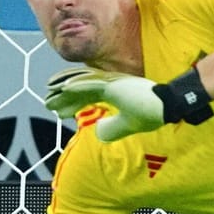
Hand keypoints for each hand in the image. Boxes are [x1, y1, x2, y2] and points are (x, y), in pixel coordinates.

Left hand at [45, 67, 167, 141]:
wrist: (166, 107)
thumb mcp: (127, 126)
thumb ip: (113, 128)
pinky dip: (77, 85)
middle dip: (62, 96)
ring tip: (49, 93)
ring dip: (64, 88)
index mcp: (113, 91)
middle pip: (80, 87)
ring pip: (82, 83)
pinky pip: (91, 84)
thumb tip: (98, 131)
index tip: (59, 113)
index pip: (87, 95)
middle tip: (47, 104)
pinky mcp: (114, 84)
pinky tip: (64, 88)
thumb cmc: (151, 114)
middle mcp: (110, 83)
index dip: (72, 103)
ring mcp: (112, 82)